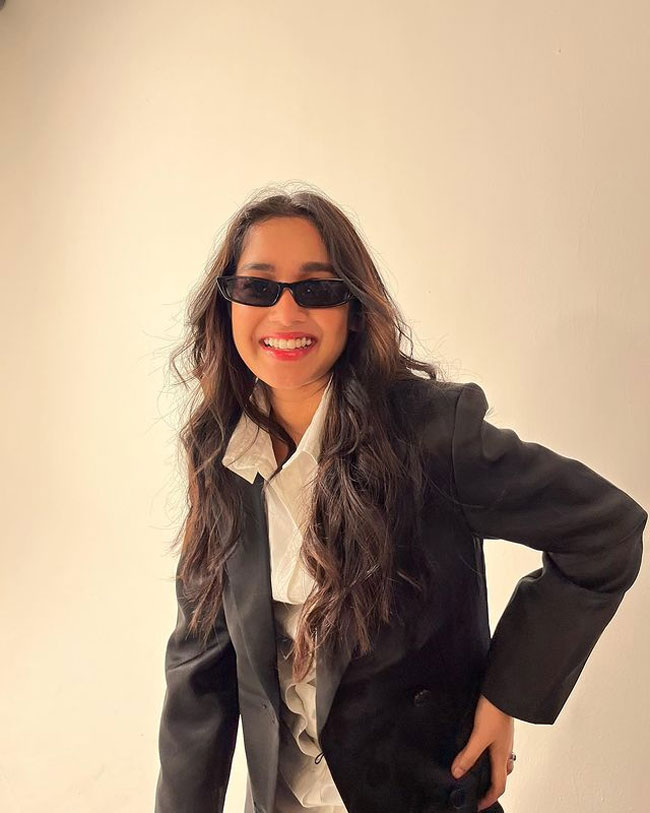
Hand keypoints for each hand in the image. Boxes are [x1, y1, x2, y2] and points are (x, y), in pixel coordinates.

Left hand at [450, 693, 514, 811]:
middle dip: (492, 785)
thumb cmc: (495, 712)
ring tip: (478, 769)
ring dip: (492, 769)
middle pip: (502, 775)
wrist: (503, 692)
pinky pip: (497, 747)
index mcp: (501, 756)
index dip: (489, 798)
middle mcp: (505, 750)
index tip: (479, 805)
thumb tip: (458, 773)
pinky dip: (490, 753)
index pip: (498, 785)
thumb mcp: (479, 736)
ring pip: (501, 761)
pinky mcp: (500, 728)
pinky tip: (479, 746)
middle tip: (479, 789)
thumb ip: (469, 755)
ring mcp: (504, 739)